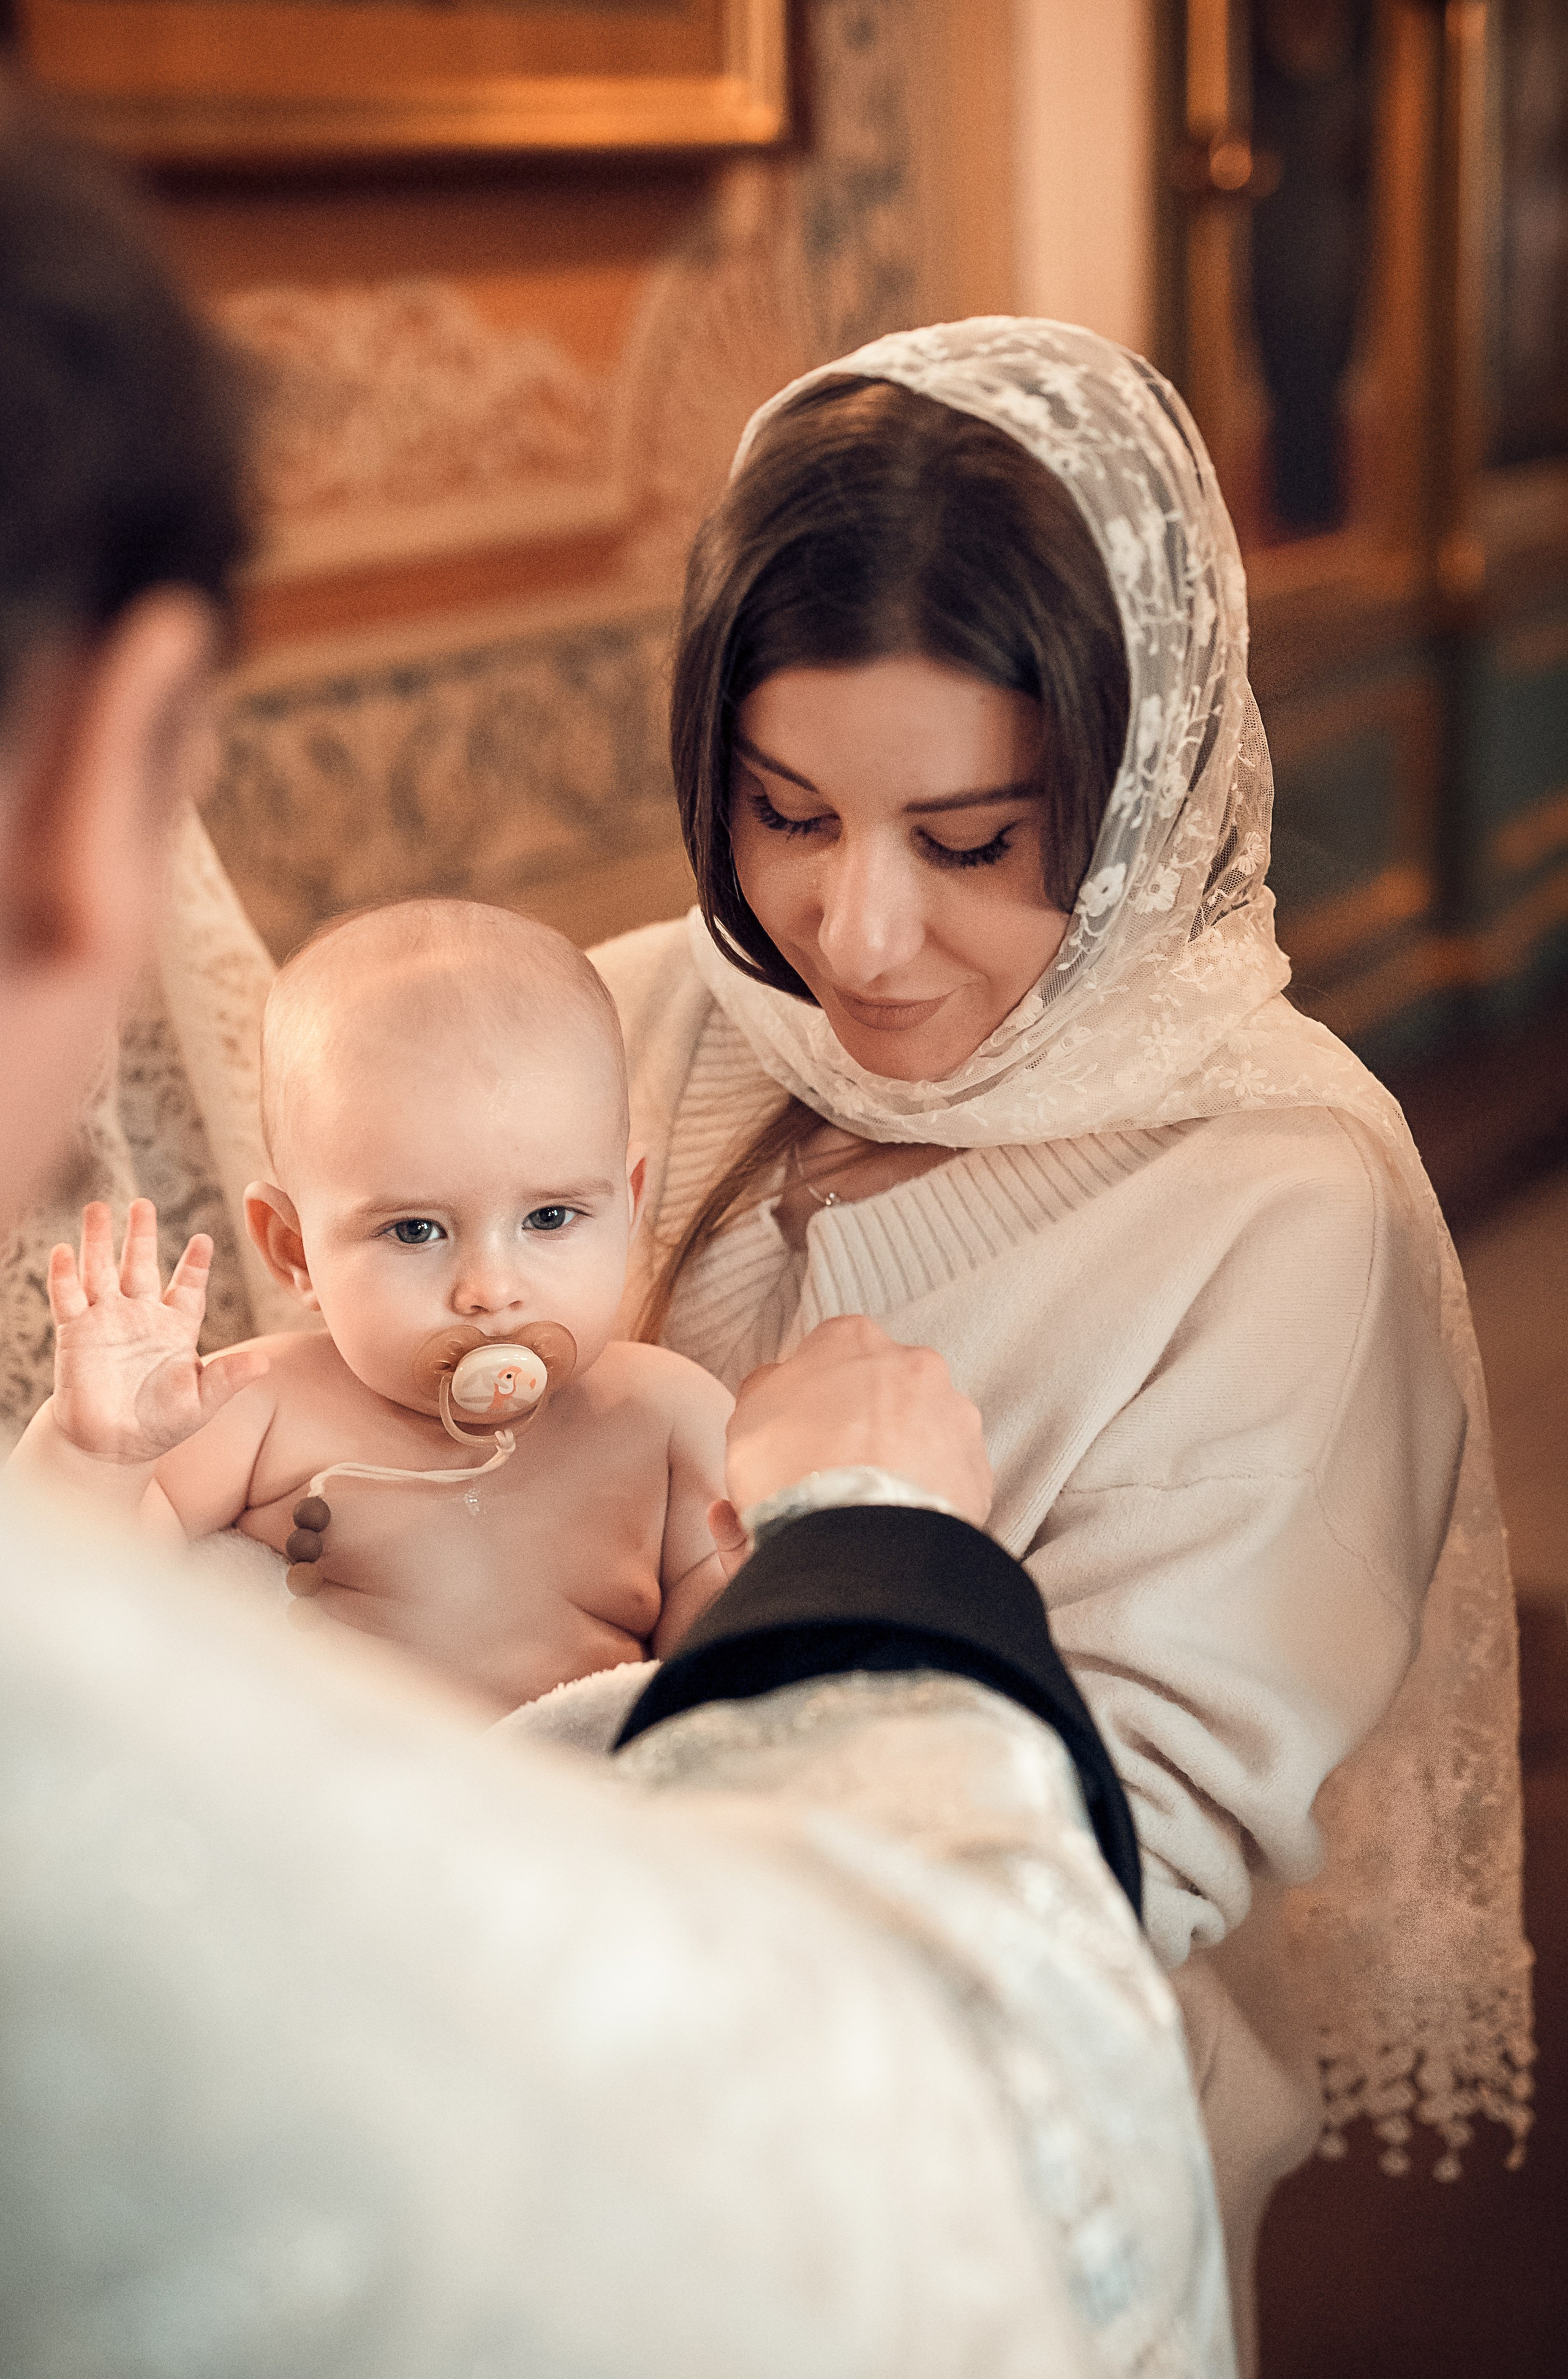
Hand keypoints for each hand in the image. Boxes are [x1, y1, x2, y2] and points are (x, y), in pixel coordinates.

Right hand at [48, 1199, 267, 1464]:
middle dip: (140, 1235)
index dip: (195, 1264)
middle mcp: (141, 1317)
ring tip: (97, 1208)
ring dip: (98, 1241)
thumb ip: (227, 1379)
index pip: (188, 1287)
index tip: (204, 1239)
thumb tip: (264, 1364)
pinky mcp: (76, 1334)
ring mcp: (106, 1322)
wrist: (113, 1447)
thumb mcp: (201, 1403)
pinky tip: (63, 1250)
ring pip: (101, 1271)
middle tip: (143, 1203)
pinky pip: (68, 1299)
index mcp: (176, 1328)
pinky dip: (65, 1275)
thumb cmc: (161, 1424)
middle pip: (140, 1266)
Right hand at [710, 1316, 992, 1554]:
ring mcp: (953, 1414)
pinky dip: (927, 1490)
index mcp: (852, 1338)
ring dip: (901, 1452)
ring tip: (868, 1496)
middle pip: (884, 1385)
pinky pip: (948, 1474)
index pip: (831, 1349)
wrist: (857, 1536)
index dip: (814, 1389)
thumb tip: (776, 1385)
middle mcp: (914, 1364)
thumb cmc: (793, 1470)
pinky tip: (898, 1516)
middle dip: (865, 1417)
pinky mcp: (977, 1467)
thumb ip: (764, 1388)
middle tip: (836, 1462)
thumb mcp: (746, 1419)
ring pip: (923, 1427)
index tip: (803, 1423)